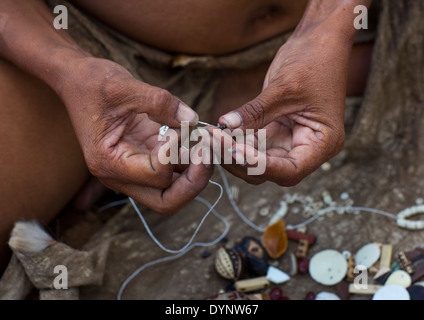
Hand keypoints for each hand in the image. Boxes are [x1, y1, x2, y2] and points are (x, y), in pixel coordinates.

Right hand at [60, 57, 212, 214]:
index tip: (179, 129)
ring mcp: (135, 168)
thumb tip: (193, 120)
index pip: (155, 176)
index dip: (175, 155)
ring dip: (197, 171)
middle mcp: (122, 174)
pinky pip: (174, 169)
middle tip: (209, 154)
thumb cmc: (91, 83)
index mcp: (108, 162)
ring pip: (174, 189)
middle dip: (194, 183)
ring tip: (209, 142)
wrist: (78, 80)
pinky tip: (200, 137)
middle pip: (166, 201)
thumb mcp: (124, 86)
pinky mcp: (146, 156)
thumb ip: (160, 103)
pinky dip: (191, 158)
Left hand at [217, 18, 350, 185]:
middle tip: (214, 142)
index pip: (291, 170)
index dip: (261, 166)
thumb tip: (224, 126)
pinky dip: (236, 141)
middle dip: (241, 160)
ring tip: (212, 136)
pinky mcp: (276, 132)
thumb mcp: (283, 87)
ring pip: (258, 162)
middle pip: (271, 170)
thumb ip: (255, 111)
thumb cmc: (313, 60)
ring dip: (234, 153)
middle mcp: (308, 149)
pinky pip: (253, 145)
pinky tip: (219, 131)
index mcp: (323, 142)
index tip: (234, 151)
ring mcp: (291, 142)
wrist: (319, 41)